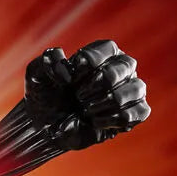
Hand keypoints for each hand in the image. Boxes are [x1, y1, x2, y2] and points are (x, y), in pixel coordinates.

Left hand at [24, 40, 149, 150]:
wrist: (48, 125)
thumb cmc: (47, 95)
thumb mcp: (37, 73)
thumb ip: (48, 60)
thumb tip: (67, 72)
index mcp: (104, 52)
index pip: (107, 50)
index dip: (85, 68)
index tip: (68, 81)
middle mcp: (122, 67)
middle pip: (118, 71)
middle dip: (90, 89)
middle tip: (78, 98)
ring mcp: (132, 89)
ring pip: (133, 90)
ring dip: (102, 104)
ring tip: (86, 111)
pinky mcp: (136, 113)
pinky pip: (139, 111)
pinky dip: (114, 119)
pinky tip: (97, 122)